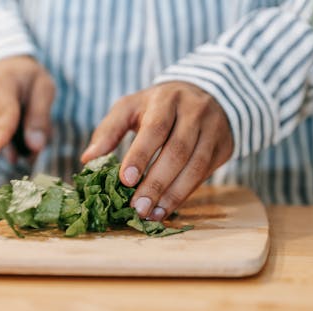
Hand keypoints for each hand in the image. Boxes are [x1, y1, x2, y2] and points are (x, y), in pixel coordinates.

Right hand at [0, 56, 54, 159]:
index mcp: (3, 80)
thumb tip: (34, 147)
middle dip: (10, 151)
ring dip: (6, 147)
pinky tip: (5, 128)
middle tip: (30, 155)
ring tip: (21, 130)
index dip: (0, 133)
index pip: (3, 111)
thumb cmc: (27, 80)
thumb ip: (41, 117)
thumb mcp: (44, 89)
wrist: (1, 67)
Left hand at [82, 82, 233, 219]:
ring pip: (196, 167)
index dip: (141, 155)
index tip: (126, 180)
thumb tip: (88, 159)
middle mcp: (195, 111)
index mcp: (167, 99)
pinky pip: (205, 174)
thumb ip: (109, 130)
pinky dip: (185, 195)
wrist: (203, 93)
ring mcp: (214, 129)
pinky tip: (166, 209)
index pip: (156, 129)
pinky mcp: (224, 146)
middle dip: (156, 182)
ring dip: (172, 195)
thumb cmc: (156, 106)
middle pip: (178, 151)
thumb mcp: (130, 108)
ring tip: (151, 214)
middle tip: (137, 207)